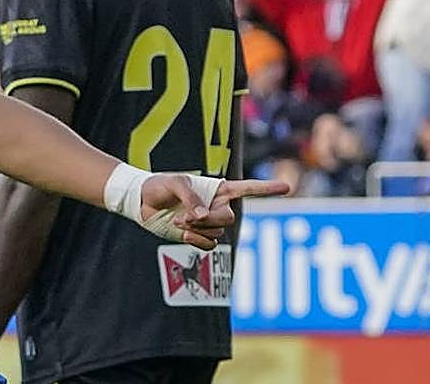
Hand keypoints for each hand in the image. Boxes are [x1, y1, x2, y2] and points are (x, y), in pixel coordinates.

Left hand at [141, 174, 289, 248]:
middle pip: (228, 219)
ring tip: (179, 219)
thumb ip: (190, 197)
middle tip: (187, 214)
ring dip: (196, 229)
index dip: (267, 189)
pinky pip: (208, 245)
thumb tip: (203, 216)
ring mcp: (209, 224)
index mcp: (217, 189)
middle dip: (209, 219)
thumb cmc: (158, 186)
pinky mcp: (198, 237)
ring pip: (217, 233)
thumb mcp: (174, 183)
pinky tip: (182, 231)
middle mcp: (217, 207)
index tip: (287, 187)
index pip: (247, 189)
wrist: (141, 202)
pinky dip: (195, 240)